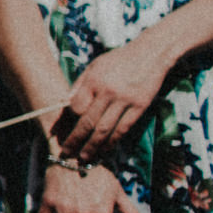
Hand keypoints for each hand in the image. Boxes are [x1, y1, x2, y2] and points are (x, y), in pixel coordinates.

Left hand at [54, 38, 171, 164]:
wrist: (151, 54)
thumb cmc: (118, 60)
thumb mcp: (94, 67)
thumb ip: (80, 86)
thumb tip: (64, 105)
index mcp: (94, 80)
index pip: (76, 107)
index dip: (68, 122)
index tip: (61, 132)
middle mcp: (109, 92)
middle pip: (89, 122)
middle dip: (76, 140)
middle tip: (67, 153)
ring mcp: (126, 100)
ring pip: (106, 129)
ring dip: (94, 146)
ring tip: (84, 158)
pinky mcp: (140, 107)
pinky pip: (124, 128)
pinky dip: (113, 141)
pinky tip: (105, 150)